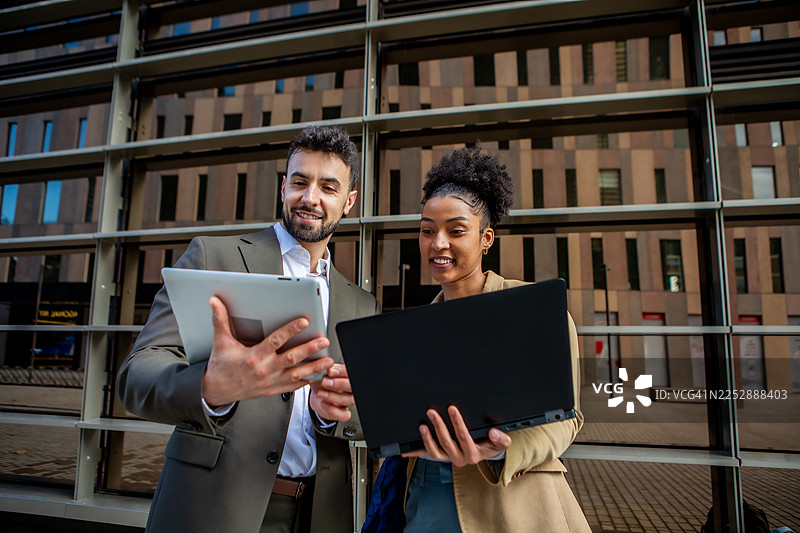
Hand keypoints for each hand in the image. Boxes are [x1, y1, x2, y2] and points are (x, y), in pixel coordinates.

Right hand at [202, 296, 333, 406]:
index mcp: (253, 357)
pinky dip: (307, 381)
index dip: (290, 330)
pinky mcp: (273, 390)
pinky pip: (293, 386)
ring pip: (296, 374)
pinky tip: (318, 375)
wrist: (216, 391)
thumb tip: (215, 302)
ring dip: (314, 367)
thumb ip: (220, 320)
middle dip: (309, 349)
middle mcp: (264, 370)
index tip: (304, 321)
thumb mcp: (221, 342)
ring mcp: (270, 382)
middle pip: (291, 358)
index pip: (275, 341)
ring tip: (328, 360)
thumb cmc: (221, 366)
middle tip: (324, 341)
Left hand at [309, 364, 353, 421]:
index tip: (330, 371)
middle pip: (353, 387)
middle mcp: (349, 389)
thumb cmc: (321, 382)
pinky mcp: (342, 412)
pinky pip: (344, 414)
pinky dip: (332, 410)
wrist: (316, 395)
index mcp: (346, 377)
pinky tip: (323, 403)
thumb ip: (325, 368)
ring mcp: (347, 401)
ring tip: (320, 392)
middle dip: (339, 384)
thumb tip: (326, 364)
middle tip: (325, 381)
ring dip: (334, 396)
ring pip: (350, 400)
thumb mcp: (321, 372)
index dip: (342, 372)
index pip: (350, 374)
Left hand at [402, 405, 511, 466]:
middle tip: (431, 412)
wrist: (487, 453)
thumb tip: (494, 432)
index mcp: (473, 453)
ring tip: (422, 425)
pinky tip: (405, 448)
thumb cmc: (492, 444)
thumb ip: (501, 438)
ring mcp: (449, 458)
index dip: (457, 423)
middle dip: (439, 426)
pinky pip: (428, 455)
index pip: (464, 436)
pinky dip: (416, 451)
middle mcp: (460, 458)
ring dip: (427, 438)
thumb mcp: (501, 442)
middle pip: (447, 442)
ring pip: (435, 451)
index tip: (451, 408)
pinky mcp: (441, 456)